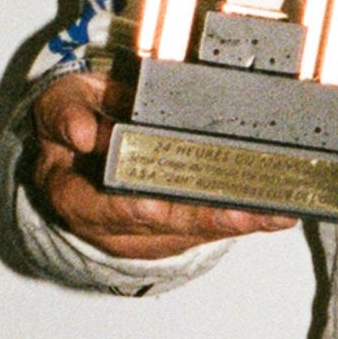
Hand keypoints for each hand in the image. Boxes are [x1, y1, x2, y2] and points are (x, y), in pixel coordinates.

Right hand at [29, 70, 292, 260]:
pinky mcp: (172, 236)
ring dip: (237, 221)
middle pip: (165, 226)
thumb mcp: (61, 103)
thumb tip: (81, 132)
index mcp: (73, 195)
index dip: (139, 206)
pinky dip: (243, 219)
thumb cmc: (80, 117)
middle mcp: (109, 226)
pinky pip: (210, 230)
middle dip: (208, 217)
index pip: (107, 207)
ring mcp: (143, 235)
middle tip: (247, 209)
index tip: (165, 203)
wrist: (84, 140)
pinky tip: (276, 210)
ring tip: (275, 208)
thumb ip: (66, 113)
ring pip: (194, 233)